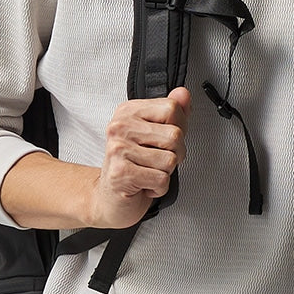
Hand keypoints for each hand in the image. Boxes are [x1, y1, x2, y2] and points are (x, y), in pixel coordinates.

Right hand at [86, 87, 190, 229]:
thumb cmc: (134, 166)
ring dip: (165, 173)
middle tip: (156, 161)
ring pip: (170, 160)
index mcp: (129, 112)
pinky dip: (159, 188)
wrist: (110, 198)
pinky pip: (161, 179)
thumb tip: (183, 94)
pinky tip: (144, 184)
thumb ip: (172, 114)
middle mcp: (120, 127)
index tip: (165, 141)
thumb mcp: (155, 135)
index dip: (180, 128)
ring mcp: (118, 149)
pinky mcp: (121, 173)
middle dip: (175, 154)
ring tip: (148, 172)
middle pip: (175, 135)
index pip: (172, 108)